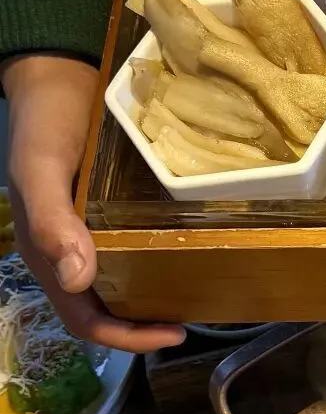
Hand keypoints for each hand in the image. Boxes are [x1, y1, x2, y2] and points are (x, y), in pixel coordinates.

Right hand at [2, 54, 183, 351]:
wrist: (56, 76)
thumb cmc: (43, 124)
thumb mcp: (40, 169)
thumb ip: (52, 223)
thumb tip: (78, 282)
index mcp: (48, 255)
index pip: (86, 319)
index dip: (126, 336)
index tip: (174, 333)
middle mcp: (70, 251)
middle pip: (108, 309)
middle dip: (145, 324)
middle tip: (194, 318)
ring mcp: (91, 232)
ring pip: (122, 282)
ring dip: (154, 296)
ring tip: (197, 293)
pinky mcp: (111, 210)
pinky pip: (134, 246)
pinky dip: (159, 259)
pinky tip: (189, 251)